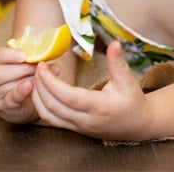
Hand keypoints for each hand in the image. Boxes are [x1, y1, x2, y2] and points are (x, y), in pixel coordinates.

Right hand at [0, 43, 38, 123]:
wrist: (19, 101)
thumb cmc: (17, 75)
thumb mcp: (18, 62)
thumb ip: (28, 57)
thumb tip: (48, 57)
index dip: (8, 55)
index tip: (24, 55)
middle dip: (21, 69)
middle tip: (37, 66)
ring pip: (7, 86)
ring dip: (26, 79)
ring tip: (40, 76)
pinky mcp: (1, 108)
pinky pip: (11, 99)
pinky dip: (21, 91)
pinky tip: (30, 85)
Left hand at [30, 41, 151, 140]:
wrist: (136, 126)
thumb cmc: (132, 101)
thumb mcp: (128, 81)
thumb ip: (118, 63)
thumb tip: (115, 43)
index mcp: (99, 108)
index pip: (68, 97)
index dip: (51, 82)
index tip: (42, 66)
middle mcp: (86, 120)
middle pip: (53, 107)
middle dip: (40, 87)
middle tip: (36, 67)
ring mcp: (79, 127)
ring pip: (49, 117)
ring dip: (38, 98)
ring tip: (36, 78)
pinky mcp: (75, 129)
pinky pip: (52, 121)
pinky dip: (42, 106)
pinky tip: (41, 91)